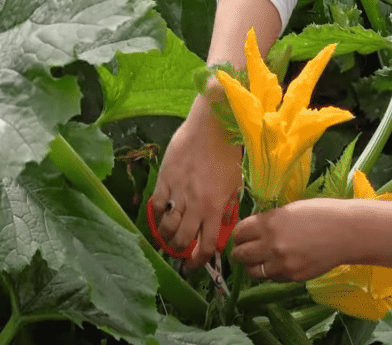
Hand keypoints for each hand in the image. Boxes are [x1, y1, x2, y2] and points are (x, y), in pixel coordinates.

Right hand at [150, 92, 241, 268]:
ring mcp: (178, 192)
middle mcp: (195, 204)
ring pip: (168, 226)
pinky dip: (157, 215)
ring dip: (167, 236)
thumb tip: (220, 222)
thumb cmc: (227, 152)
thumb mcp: (234, 183)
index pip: (207, 244)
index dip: (201, 259)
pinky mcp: (165, 179)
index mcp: (215, 207)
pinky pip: (157, 205)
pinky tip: (160, 216)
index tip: (196, 265)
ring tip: (169, 237)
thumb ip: (226, 206)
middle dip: (182, 251)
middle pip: (184, 239)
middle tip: (181, 253)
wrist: (211, 126)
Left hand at [232, 198, 347, 282]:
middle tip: (245, 250)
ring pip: (253, 271)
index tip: (242, 236)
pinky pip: (272, 277)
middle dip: (240, 252)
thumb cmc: (322, 213)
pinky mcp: (292, 276)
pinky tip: (280, 264)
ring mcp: (281, 263)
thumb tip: (254, 229)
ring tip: (260, 260)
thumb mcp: (290, 210)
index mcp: (269, 222)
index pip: (240, 232)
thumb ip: (270, 221)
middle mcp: (271, 244)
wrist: (347, 232)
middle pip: (241, 254)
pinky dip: (272, 272)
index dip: (239, 234)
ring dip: (253, 266)